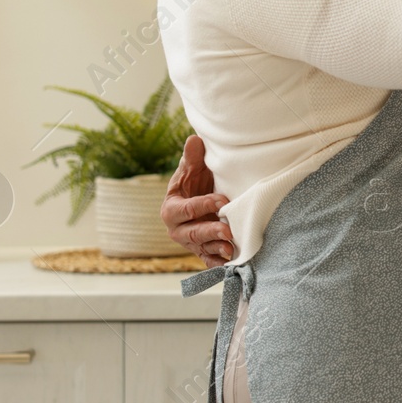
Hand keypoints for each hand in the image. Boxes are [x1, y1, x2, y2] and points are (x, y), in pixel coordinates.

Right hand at [161, 135, 235, 265]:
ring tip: (231, 248)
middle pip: (193, 233)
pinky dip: (219, 263)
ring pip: (203, 248)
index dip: (203, 205)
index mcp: (171, 209)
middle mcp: (177, 229)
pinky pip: (209, 260)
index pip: (186, 209)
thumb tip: (195, 139)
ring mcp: (190, 243)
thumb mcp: (191, 170)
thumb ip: (193, 157)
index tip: (222, 200)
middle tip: (227, 231)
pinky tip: (230, 263)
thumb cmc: (194, 183)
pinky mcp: (202, 251)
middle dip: (210, 232)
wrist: (199, 200)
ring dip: (217, 249)